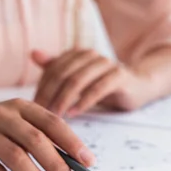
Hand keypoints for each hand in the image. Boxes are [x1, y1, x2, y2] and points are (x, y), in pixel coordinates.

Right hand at [0, 99, 96, 170]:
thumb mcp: (14, 124)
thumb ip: (39, 139)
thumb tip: (72, 165)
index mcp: (20, 107)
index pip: (53, 123)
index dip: (73, 143)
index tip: (88, 163)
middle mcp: (3, 116)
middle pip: (36, 141)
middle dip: (58, 166)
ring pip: (15, 156)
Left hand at [32, 49, 151, 116]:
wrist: (138, 86)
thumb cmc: (104, 84)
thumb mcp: (78, 78)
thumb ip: (56, 67)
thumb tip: (33, 54)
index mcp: (78, 53)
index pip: (52, 69)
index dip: (41, 88)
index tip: (32, 108)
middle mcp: (90, 55)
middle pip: (63, 74)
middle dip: (49, 95)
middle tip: (40, 114)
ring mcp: (105, 64)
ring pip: (78, 80)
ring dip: (63, 99)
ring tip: (55, 116)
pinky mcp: (119, 76)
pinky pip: (97, 89)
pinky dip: (83, 102)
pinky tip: (74, 113)